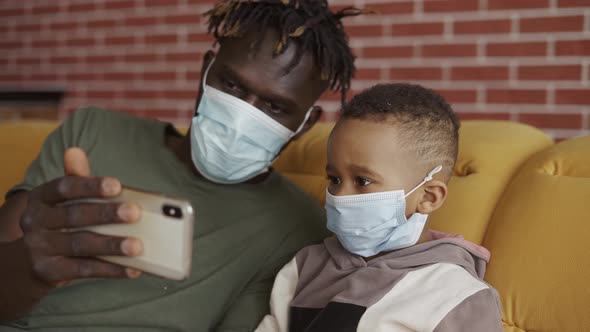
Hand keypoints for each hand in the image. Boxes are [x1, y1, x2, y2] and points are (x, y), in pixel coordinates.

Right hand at [20, 147, 142, 285]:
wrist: (30, 261)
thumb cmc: (58, 222)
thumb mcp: (63, 199)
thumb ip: (76, 177)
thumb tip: (75, 150)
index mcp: (41, 197)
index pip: (64, 187)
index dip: (90, 185)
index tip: (116, 185)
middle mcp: (35, 221)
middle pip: (75, 216)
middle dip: (106, 214)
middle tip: (135, 213)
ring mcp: (40, 248)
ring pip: (81, 245)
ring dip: (112, 245)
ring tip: (138, 245)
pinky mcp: (48, 271)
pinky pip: (84, 269)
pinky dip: (111, 269)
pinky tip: (133, 268)